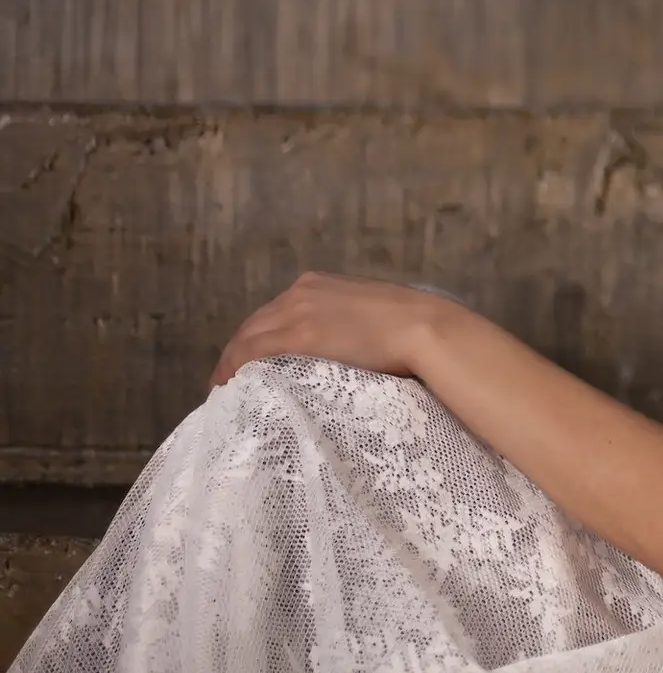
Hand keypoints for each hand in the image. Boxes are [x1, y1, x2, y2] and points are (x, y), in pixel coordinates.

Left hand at [210, 271, 459, 387]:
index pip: (273, 312)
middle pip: (254, 324)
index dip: (258, 338)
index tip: (251, 361)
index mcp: (318, 283)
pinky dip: (234, 369)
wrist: (424, 328)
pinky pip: (251, 352)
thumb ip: (348, 323)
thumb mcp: (369, 314)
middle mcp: (301, 291)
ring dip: (232, 363)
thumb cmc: (411, 327)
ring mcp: (298, 312)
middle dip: (239, 351)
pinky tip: (229, 386)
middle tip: (231, 380)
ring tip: (226, 389)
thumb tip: (344, 347)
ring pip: (247, 338)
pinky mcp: (299, 335)